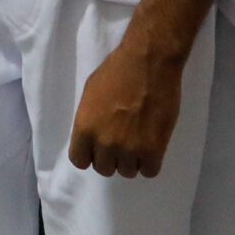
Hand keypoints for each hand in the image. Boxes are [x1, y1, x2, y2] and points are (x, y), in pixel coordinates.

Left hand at [66, 37, 185, 178]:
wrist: (148, 62)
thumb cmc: (117, 70)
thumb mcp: (90, 93)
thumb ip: (89, 119)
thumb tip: (93, 135)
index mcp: (84, 128)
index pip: (79, 161)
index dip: (89, 155)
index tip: (98, 148)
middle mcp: (104, 143)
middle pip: (104, 169)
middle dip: (112, 158)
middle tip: (122, 141)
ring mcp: (130, 148)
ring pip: (128, 172)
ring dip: (132, 160)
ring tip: (139, 141)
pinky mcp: (154, 149)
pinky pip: (149, 171)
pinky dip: (150, 162)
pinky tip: (152, 147)